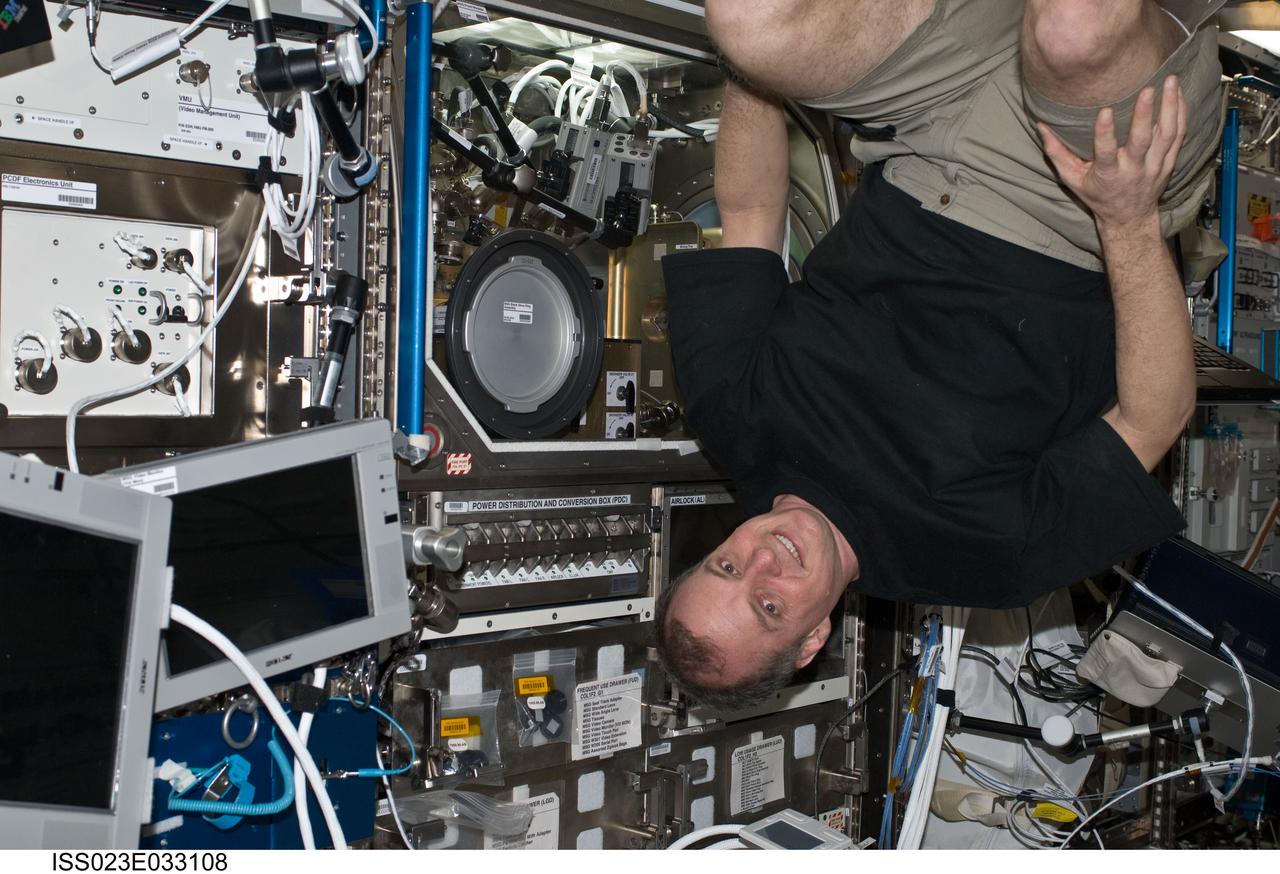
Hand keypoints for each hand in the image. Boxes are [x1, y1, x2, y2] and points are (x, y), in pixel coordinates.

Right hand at [1039, 75, 1186, 231]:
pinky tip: (1179, 94)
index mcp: (1108, 174)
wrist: (1129, 217)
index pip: (1106, 152)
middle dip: (1146, 113)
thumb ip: (1056, 152)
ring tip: (1170, 81)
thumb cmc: (1097, 195)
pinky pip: (1179, 136)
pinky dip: (1181, 113)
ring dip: (1170, 106)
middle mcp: (1134, 170)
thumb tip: (1040, 126)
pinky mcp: (1169, 163)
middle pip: (1143, 140)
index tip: (1104, 111)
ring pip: (1168, 134)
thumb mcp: (1072, 179)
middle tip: (1148, 88)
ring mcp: (1155, 166)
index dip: (1105, 133)